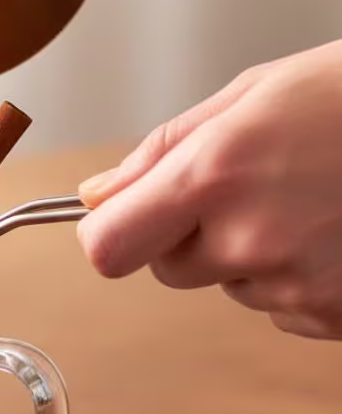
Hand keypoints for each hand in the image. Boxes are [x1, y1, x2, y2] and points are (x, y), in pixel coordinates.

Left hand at [77, 41, 341, 339]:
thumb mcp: (248, 97)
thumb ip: (160, 154)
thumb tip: (95, 197)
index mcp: (213, 175)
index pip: (109, 249)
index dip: (111, 233)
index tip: (125, 218)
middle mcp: (251, 240)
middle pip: (167, 269)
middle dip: (189, 235)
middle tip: (249, 187)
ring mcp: (302, 286)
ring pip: (231, 287)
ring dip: (251, 254)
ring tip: (310, 200)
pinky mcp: (340, 317)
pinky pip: (285, 308)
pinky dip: (300, 278)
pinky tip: (338, 231)